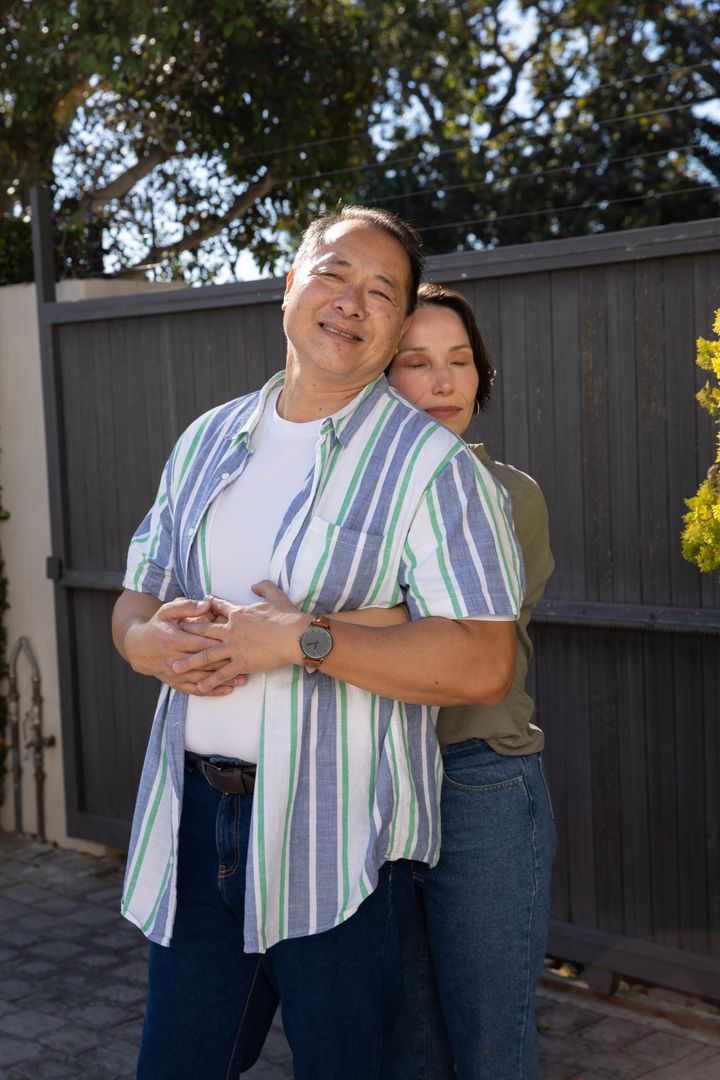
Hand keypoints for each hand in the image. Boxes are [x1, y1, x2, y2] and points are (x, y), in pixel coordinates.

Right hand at [125, 597, 240, 694]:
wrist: (138, 648)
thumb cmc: (157, 625)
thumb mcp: (168, 610)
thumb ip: (188, 607)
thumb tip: (207, 603)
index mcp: (175, 640)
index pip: (202, 643)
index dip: (220, 643)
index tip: (239, 641)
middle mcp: (176, 660)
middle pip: (206, 663)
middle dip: (227, 663)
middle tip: (248, 663)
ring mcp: (176, 674)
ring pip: (203, 679)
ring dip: (224, 680)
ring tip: (243, 679)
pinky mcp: (176, 683)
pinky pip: (195, 690)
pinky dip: (212, 692)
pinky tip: (227, 690)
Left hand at [170, 584, 306, 692]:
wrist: (296, 636)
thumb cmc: (287, 617)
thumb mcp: (276, 596)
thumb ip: (264, 587)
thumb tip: (255, 584)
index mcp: (239, 613)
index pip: (219, 607)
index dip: (209, 605)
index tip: (200, 603)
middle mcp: (231, 630)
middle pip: (204, 631)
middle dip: (187, 632)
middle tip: (172, 634)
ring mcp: (235, 648)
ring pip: (206, 656)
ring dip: (189, 662)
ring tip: (174, 667)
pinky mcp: (242, 663)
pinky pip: (222, 673)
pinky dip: (210, 681)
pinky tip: (199, 686)